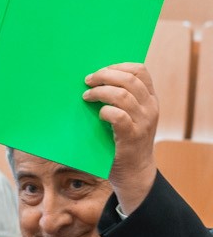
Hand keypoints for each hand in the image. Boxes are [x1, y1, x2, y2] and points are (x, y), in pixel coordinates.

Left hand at [87, 62, 160, 210]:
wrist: (134, 171)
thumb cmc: (124, 139)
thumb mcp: (129, 115)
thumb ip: (121, 99)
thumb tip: (94, 80)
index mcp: (150, 98)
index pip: (140, 70)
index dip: (118, 66)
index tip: (100, 70)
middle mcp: (150, 107)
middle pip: (129, 79)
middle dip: (104, 76)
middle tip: (87, 81)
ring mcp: (143, 121)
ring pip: (122, 95)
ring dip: (100, 92)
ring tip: (86, 96)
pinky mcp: (132, 136)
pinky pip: (118, 116)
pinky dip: (104, 111)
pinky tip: (97, 114)